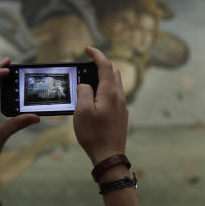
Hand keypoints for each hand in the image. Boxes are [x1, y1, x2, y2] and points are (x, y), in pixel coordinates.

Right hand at [73, 46, 128, 165]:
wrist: (109, 156)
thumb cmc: (94, 135)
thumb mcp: (82, 111)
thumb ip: (83, 92)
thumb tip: (85, 85)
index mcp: (110, 93)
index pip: (105, 66)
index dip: (96, 54)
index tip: (87, 49)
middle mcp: (119, 97)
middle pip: (113, 73)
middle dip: (101, 65)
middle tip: (87, 64)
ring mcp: (122, 106)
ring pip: (115, 84)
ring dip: (104, 78)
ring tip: (89, 81)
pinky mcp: (121, 115)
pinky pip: (115, 96)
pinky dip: (105, 90)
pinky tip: (96, 98)